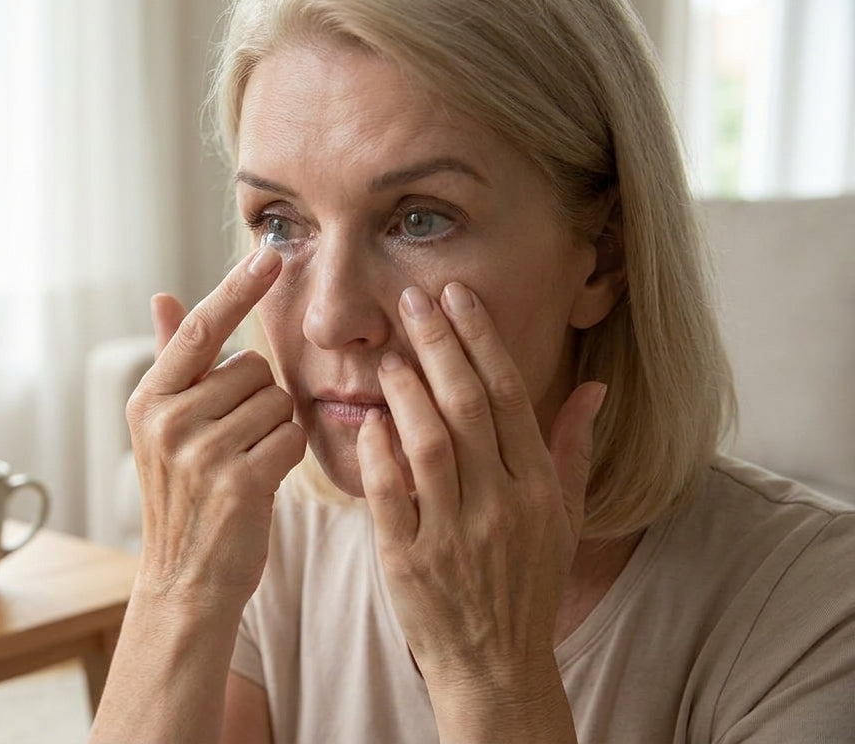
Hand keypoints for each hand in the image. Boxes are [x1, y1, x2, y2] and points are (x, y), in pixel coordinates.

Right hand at [127, 247, 307, 609]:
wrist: (185, 582)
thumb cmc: (185, 499)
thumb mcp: (165, 428)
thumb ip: (173, 361)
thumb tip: (164, 296)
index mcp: (149, 400)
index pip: (201, 330)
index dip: (236, 289)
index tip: (269, 253)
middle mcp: (169, 420)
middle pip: (253, 368)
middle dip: (259, 398)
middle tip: (235, 442)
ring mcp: (201, 452)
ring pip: (277, 401)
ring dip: (275, 428)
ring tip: (245, 463)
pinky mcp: (239, 481)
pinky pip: (291, 436)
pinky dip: (288, 455)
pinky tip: (262, 481)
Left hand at [357, 282, 604, 726]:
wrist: (496, 666)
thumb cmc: (525, 585)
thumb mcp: (561, 519)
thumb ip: (571, 449)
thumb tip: (594, 387)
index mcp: (537, 487)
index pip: (508, 395)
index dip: (480, 339)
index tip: (456, 297)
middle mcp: (501, 504)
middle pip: (466, 406)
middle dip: (438, 344)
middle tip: (412, 300)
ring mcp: (455, 533)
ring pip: (429, 444)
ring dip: (406, 392)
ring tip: (389, 356)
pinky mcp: (410, 562)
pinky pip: (392, 495)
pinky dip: (379, 455)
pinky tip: (369, 422)